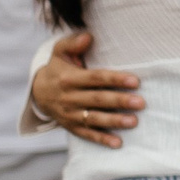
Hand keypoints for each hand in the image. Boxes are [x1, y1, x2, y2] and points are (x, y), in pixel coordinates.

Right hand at [32, 30, 142, 149]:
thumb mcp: (60, 52)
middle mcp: (69, 98)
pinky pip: (87, 134)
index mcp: (69, 79)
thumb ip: (73, 43)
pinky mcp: (71, 127)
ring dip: (114, 121)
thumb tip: (89, 36)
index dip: (115, 79)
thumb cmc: (58, 68)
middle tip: (141, 102)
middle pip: (97, 99)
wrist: (38, 93)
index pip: (95, 78)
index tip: (135, 81)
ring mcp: (70, 114)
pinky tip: (118, 143)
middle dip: (119, 101)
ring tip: (134, 121)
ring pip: (94, 118)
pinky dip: (102, 139)